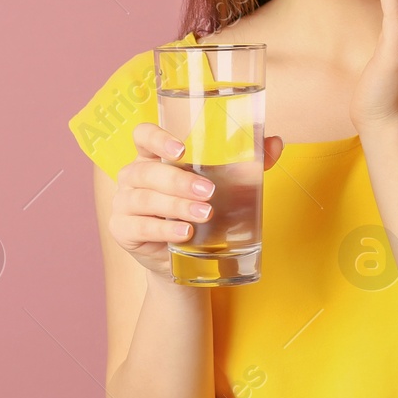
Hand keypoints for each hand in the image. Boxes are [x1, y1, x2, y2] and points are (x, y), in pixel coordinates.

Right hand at [110, 122, 284, 282]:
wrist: (188, 261)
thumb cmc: (202, 212)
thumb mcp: (224, 186)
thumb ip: (247, 163)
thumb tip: (275, 142)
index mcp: (153, 157)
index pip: (143, 135)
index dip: (157, 138)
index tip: (181, 150)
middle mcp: (134, 176)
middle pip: (147, 171)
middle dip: (178, 181)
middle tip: (209, 191)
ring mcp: (124, 202)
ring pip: (144, 198)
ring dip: (176, 206)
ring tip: (204, 214)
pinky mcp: (122, 229)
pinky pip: (140, 226)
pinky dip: (163, 229)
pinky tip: (184, 233)